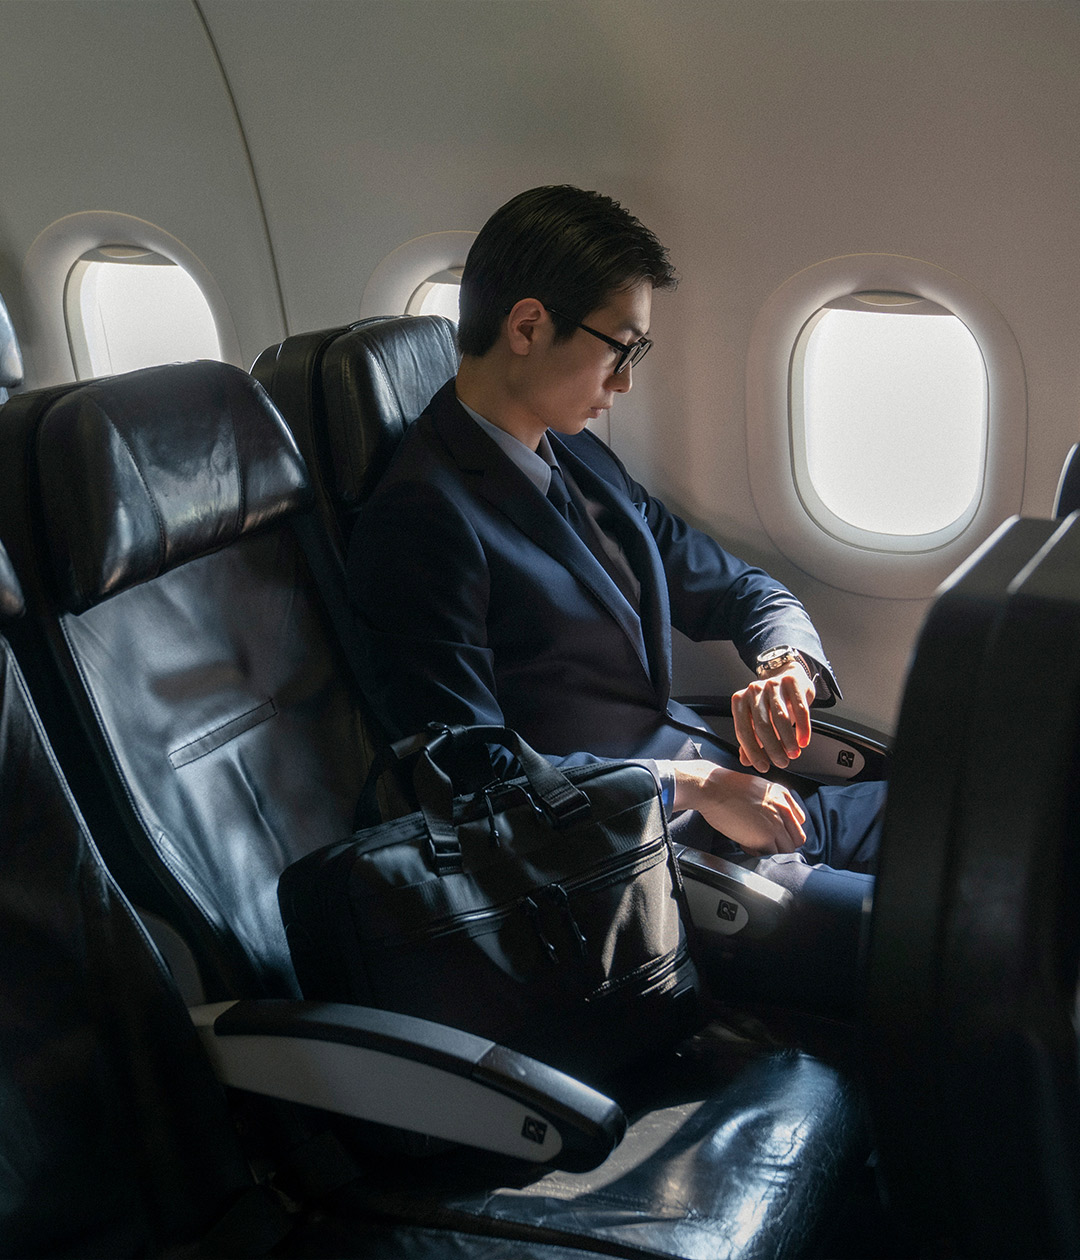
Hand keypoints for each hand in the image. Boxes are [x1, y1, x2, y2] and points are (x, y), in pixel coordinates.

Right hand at [671, 759, 805, 855]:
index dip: (786, 830)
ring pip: (787, 850)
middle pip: (797, 838)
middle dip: (782, 843)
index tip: (775, 832)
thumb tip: (770, 816)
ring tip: (753, 843)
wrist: (712, 788)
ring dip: (771, 850)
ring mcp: (776, 824)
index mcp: (783, 795)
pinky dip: (759, 853)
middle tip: (766, 843)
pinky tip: (745, 844)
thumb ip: (770, 801)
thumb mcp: (757, 787)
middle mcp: (784, 809)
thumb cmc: (726, 786)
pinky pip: (771, 854)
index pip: (799, 821)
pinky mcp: (765, 837)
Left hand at [730, 664, 814, 772]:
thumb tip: (745, 760)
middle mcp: (754, 691)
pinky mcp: (791, 682)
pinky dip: (802, 728)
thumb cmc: (770, 703)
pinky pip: (800, 709)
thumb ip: (750, 739)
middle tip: (782, 762)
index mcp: (740, 701)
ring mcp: (772, 684)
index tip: (763, 767)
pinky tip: (803, 741)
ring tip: (793, 754)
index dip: (753, 751)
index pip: (743, 730)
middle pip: (762, 725)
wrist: (787, 677)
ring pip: (781, 718)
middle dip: (773, 748)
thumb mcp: (756, 720)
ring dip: (788, 740)